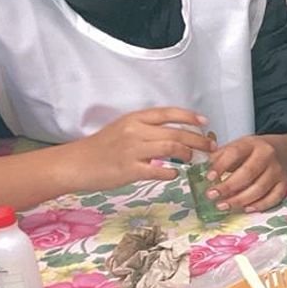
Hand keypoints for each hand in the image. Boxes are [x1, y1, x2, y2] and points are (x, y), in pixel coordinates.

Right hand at [71, 107, 213, 190]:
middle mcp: (135, 131)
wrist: (76, 163)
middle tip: (210, 147)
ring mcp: (133, 150)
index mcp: (134, 119)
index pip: (168, 113)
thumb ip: (146, 129)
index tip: (204, 121)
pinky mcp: (130, 169)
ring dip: (187, 154)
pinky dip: (171, 173)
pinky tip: (174, 174)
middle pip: (176, 133)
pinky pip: (159, 170)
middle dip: (198, 140)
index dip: (190, 116)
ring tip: (192, 159)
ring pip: (171, 149)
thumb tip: (173, 133)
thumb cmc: (100, 148)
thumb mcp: (122, 129)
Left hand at [206, 134, 286, 212]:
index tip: (209, 178)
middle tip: (212, 196)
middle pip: (248, 173)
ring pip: (260, 188)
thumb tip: (200, 169)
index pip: (235, 153)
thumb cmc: (254, 151)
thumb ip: (220, 156)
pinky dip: (259, 205)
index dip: (221, 166)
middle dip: (228, 187)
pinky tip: (246, 209)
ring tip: (223, 206)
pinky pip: (274, 198)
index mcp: (252, 143)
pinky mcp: (284, 183)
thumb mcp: (237, 146)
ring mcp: (278, 170)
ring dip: (240, 200)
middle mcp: (267, 155)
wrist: (283, 150)